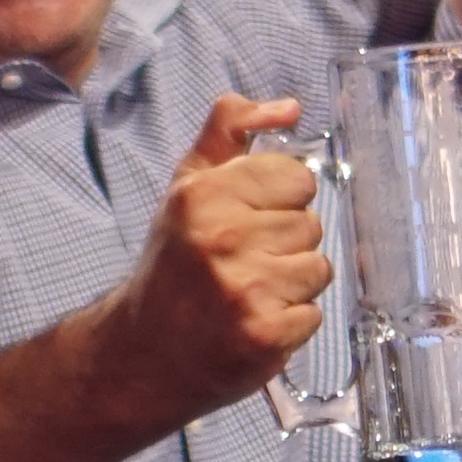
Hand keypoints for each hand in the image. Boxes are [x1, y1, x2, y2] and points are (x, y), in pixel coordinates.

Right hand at [90, 94, 330, 425]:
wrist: (144, 353)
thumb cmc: (173, 264)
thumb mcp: (188, 185)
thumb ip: (230, 131)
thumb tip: (287, 108)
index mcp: (204, 195)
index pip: (296, 177)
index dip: (278, 199)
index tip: (247, 219)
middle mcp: (223, 238)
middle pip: (310, 224)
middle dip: (283, 243)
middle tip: (240, 263)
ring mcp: (245, 289)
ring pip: (317, 268)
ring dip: (291, 284)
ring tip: (248, 293)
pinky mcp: (265, 334)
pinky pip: (314, 314)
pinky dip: (291, 322)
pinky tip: (252, 322)